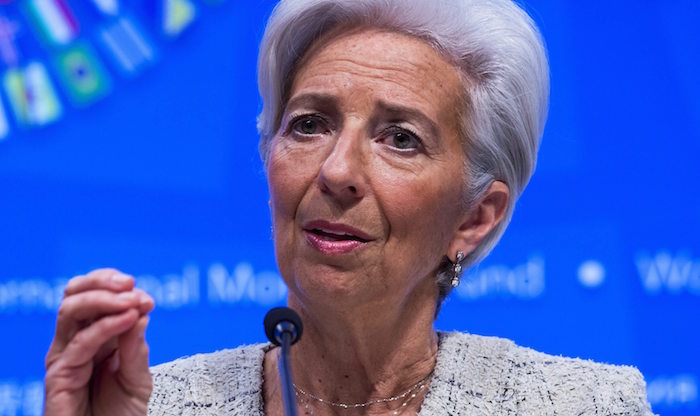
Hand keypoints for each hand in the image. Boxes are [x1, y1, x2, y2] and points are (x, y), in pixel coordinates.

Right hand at [44, 269, 154, 415]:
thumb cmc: (120, 414)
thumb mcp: (138, 378)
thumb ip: (137, 347)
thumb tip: (141, 310)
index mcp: (95, 335)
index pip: (94, 294)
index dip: (116, 286)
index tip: (146, 295)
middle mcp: (75, 340)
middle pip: (75, 294)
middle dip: (102, 281)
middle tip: (130, 284)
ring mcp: (65, 356)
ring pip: (70, 310)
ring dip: (103, 298)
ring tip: (131, 300)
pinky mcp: (59, 375)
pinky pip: (79, 342)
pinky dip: (105, 326)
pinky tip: (128, 319)